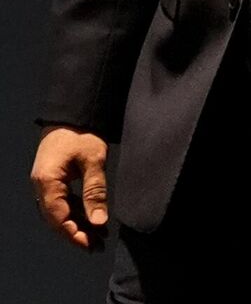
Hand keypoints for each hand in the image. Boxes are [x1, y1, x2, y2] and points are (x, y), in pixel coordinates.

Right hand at [30, 126, 109, 248]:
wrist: (71, 114)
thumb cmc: (81, 133)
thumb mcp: (93, 161)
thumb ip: (95, 191)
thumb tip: (98, 221)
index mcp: (47, 182)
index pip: (57, 216)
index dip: (72, 233)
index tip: (89, 244)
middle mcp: (42, 186)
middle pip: (56, 218)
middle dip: (75, 233)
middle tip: (96, 245)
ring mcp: (46, 183)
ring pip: (60, 211)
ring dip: (77, 223)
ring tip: (99, 236)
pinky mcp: (54, 180)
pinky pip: (63, 201)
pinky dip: (77, 211)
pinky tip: (92, 218)